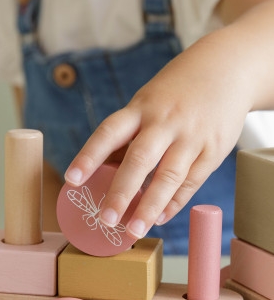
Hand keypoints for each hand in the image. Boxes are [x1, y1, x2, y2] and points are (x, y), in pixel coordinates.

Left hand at [64, 30, 252, 238]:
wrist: (227, 68)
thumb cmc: (174, 92)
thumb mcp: (147, 103)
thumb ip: (127, 135)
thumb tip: (101, 173)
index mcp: (141, 108)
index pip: (109, 133)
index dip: (89, 156)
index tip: (71, 179)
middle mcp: (165, 122)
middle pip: (140, 159)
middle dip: (121, 191)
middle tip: (105, 219)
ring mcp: (191, 136)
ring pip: (168, 177)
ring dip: (149, 207)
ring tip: (133, 230)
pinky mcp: (213, 151)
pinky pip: (191, 182)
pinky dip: (174, 203)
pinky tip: (159, 218)